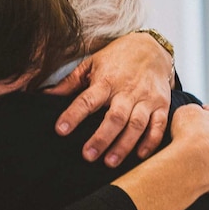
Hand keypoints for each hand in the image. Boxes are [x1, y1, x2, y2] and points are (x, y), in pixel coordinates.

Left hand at [44, 31, 172, 165]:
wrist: (152, 47)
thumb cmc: (117, 57)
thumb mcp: (92, 63)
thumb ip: (70, 82)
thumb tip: (47, 95)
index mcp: (106, 81)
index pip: (87, 100)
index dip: (73, 115)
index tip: (60, 130)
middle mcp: (127, 91)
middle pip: (114, 117)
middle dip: (101, 138)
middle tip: (87, 156)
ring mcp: (146, 99)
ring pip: (136, 125)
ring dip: (123, 145)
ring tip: (109, 162)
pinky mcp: (161, 105)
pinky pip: (158, 125)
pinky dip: (151, 141)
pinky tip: (140, 155)